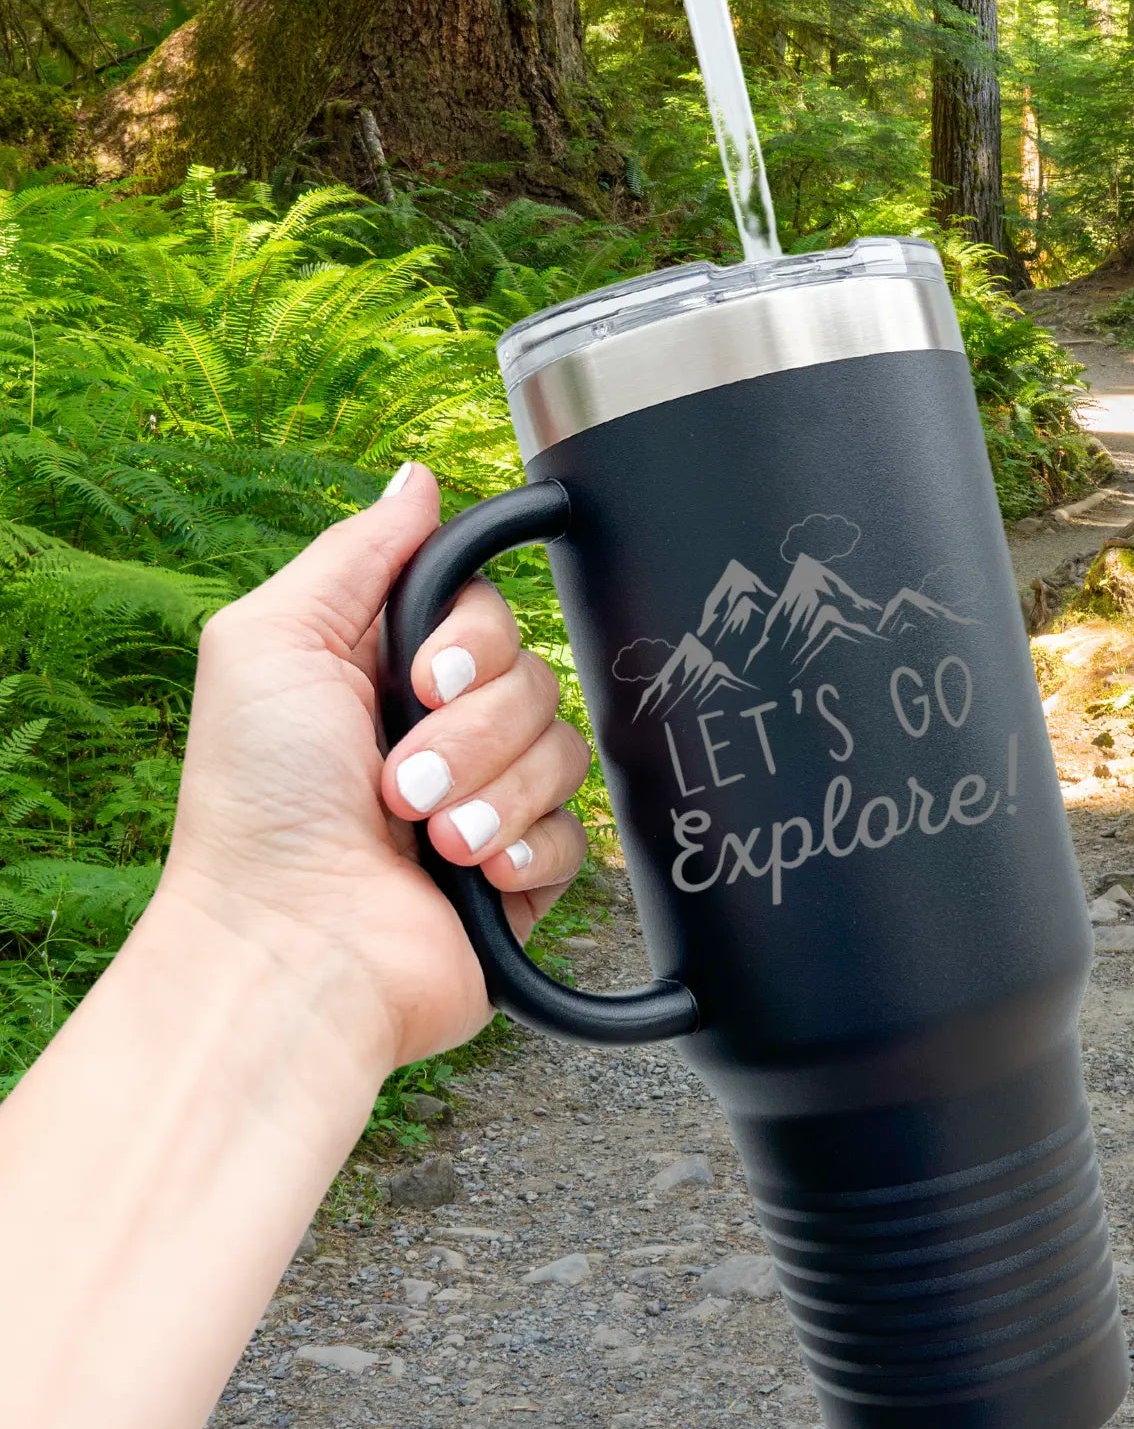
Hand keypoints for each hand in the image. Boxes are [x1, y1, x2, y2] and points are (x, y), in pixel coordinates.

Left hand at [161, 463, 589, 1074]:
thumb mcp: (270, 642)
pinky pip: (580, 830)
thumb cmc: (258, 808)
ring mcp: (484, 802)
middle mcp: (439, 731)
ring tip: (425, 839)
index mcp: (385, 671)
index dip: (471, 642)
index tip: (420, 679)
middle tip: (399, 780)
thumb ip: (356, 552)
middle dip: (471, 731)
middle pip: (534, 676)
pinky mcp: (521, 871)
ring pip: (564, 751)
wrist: (291, 951)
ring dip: (489, 794)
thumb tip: (419, 477)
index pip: (489, 612)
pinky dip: (522, 850)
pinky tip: (469, 875)